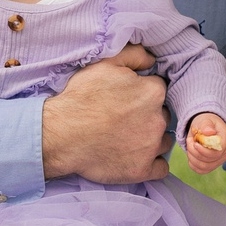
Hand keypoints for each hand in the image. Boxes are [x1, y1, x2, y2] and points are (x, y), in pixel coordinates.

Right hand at [42, 45, 169, 183]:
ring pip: (164, 141)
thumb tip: (152, 59)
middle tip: (125, 119)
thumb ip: (134, 55)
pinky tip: (136, 158)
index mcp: (152, 92)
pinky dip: (152, 164)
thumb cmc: (80, 98)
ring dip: (152, 139)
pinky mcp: (142, 170)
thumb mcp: (104, 65)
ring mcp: (151, 147)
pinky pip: (160, 168)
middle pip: (162, 115)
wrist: (61, 135)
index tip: (128, 99)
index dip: (142, 94)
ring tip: (128, 139)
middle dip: (148, 116)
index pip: (158, 90)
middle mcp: (158, 119)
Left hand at [183, 112, 225, 174]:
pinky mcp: (211, 165)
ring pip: (204, 167)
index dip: (204, 151)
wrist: (208, 128)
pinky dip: (193, 164)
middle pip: (209, 161)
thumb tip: (209, 131)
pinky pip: (201, 170)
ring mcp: (218, 161)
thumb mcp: (206, 120)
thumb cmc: (207, 124)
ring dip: (192, 158)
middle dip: (195, 152)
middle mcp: (224, 153)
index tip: (195, 143)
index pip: (216, 153)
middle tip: (190, 141)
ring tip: (190, 146)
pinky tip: (191, 154)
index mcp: (225, 141)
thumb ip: (206, 125)